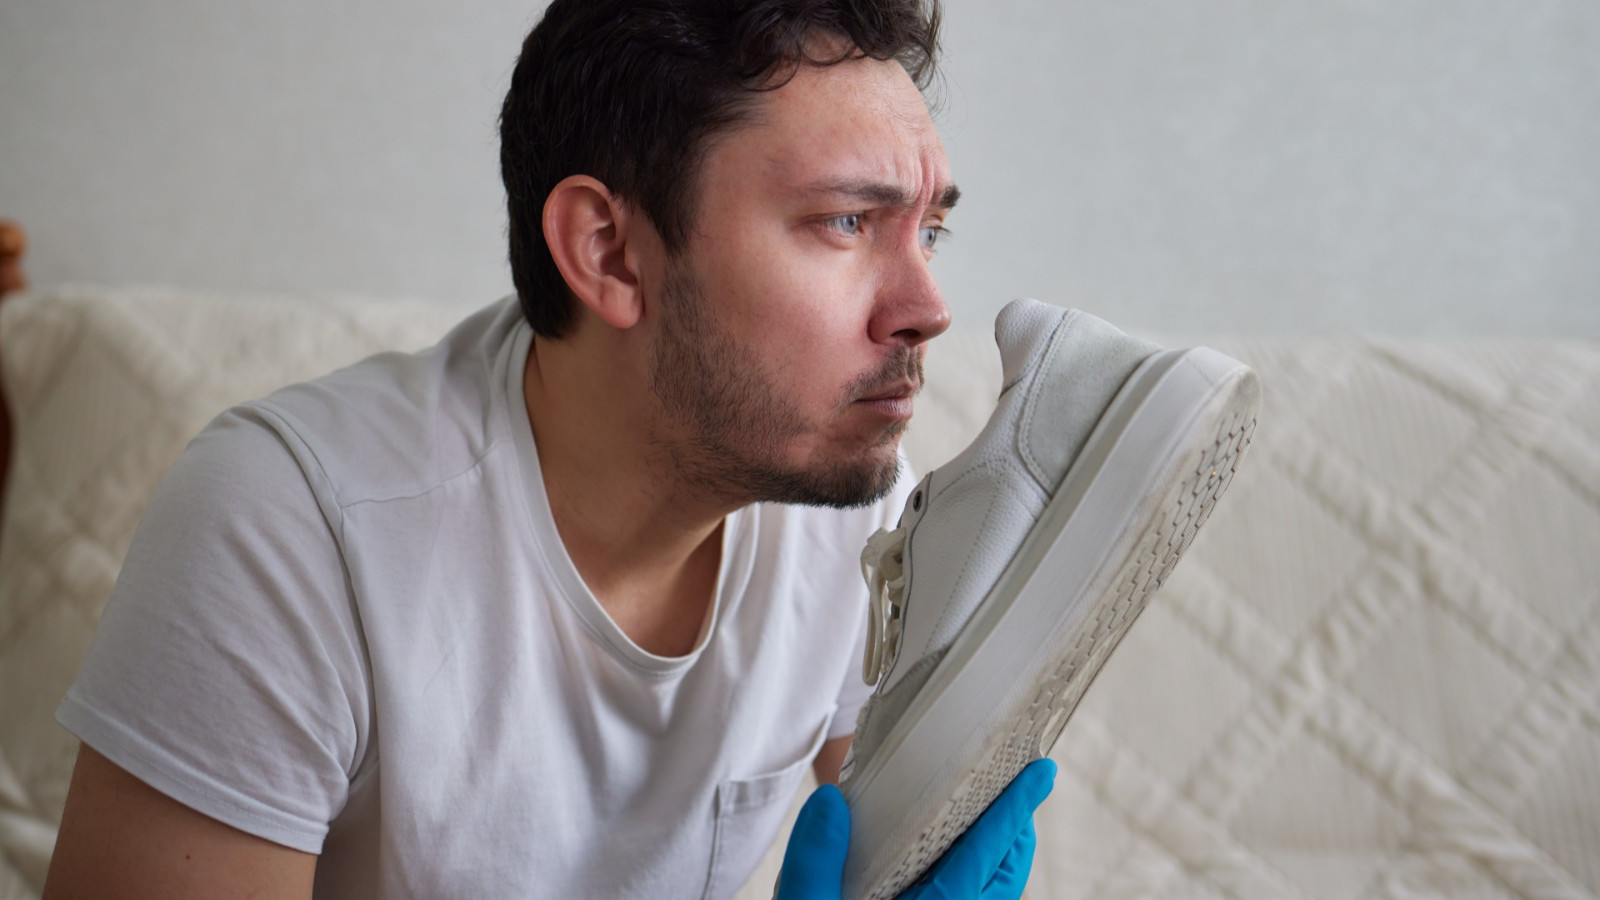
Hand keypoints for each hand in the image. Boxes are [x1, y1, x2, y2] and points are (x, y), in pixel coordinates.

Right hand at [775, 758, 1055, 899]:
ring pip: (996, 899)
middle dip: (1017, 831)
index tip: (1042, 772)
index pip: (985, 855)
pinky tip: (942, 867)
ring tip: (987, 822)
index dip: (1015, 809)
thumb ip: (815, 860)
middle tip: (1015, 787)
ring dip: (998, 859)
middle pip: (1007, 878)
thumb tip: (834, 800)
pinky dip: (973, 882)